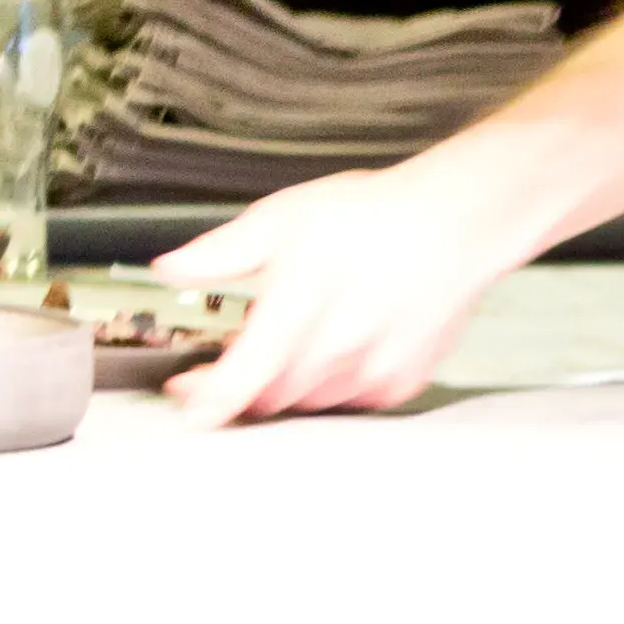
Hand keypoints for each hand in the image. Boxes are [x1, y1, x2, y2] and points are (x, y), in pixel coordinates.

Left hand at [154, 140, 564, 424]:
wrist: (454, 224)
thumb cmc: (369, 216)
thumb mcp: (280, 218)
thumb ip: (220, 252)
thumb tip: (169, 268)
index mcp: (303, 301)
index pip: (249, 370)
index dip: (214, 398)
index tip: (188, 408)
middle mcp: (342, 343)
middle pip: (272, 394)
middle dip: (235, 388)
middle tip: (210, 372)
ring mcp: (375, 367)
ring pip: (307, 402)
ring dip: (279, 390)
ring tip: (271, 354)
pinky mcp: (401, 379)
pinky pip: (347, 402)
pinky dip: (323, 389)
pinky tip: (321, 358)